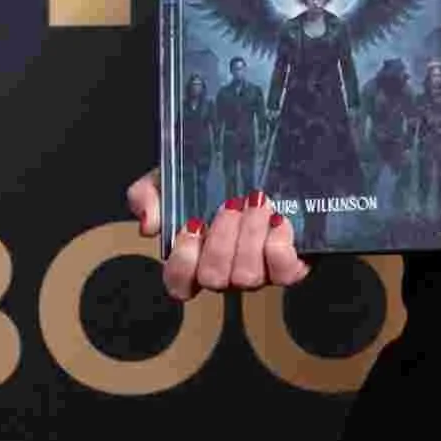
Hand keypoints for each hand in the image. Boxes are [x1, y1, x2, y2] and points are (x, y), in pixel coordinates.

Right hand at [126, 169, 307, 302]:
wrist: (272, 156)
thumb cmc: (217, 173)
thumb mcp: (174, 174)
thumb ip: (149, 195)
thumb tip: (149, 225)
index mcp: (196, 256)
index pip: (179, 284)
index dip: (182, 263)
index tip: (192, 225)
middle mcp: (227, 270)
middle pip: (214, 279)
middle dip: (221, 241)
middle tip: (232, 203)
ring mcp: (260, 271)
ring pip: (247, 277)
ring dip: (250, 236)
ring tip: (258, 201)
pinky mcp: (291, 265)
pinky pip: (284, 274)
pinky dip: (279, 247)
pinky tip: (279, 220)